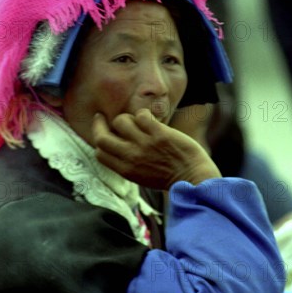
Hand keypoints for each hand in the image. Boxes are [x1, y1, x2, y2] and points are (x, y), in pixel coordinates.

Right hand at [92, 109, 221, 189]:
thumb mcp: (141, 177)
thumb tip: (117, 145)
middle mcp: (132, 156)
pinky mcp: (159, 133)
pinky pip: (141, 115)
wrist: (193, 177)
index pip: (99, 153)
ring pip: (120, 121)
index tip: (102, 132)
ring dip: (125, 118)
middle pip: (102, 138)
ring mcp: (145, 144)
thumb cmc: (168, 177)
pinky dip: (143, 114)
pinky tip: (150, 120)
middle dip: (99, 125)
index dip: (98, 141)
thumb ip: (127, 163)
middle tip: (102, 118)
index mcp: (126, 170)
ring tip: (134, 121)